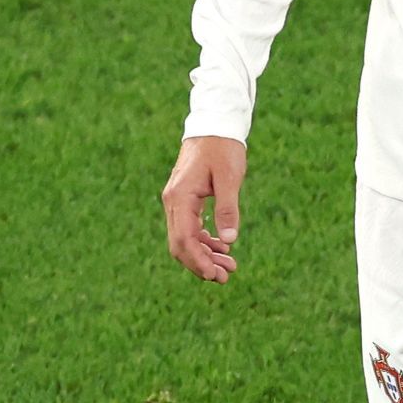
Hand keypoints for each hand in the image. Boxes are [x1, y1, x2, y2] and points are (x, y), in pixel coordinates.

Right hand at [161, 135, 245, 283]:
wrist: (214, 125)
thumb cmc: (222, 148)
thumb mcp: (229, 178)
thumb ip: (228, 208)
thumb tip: (229, 241)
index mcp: (180, 197)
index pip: (183, 239)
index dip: (198, 260)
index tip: (215, 275)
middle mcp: (173, 202)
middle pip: (180, 244)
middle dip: (201, 263)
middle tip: (225, 277)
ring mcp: (177, 201)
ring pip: (185, 238)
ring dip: (204, 255)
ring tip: (229, 266)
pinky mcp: (185, 200)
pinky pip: (190, 228)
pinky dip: (204, 241)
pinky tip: (221, 248)